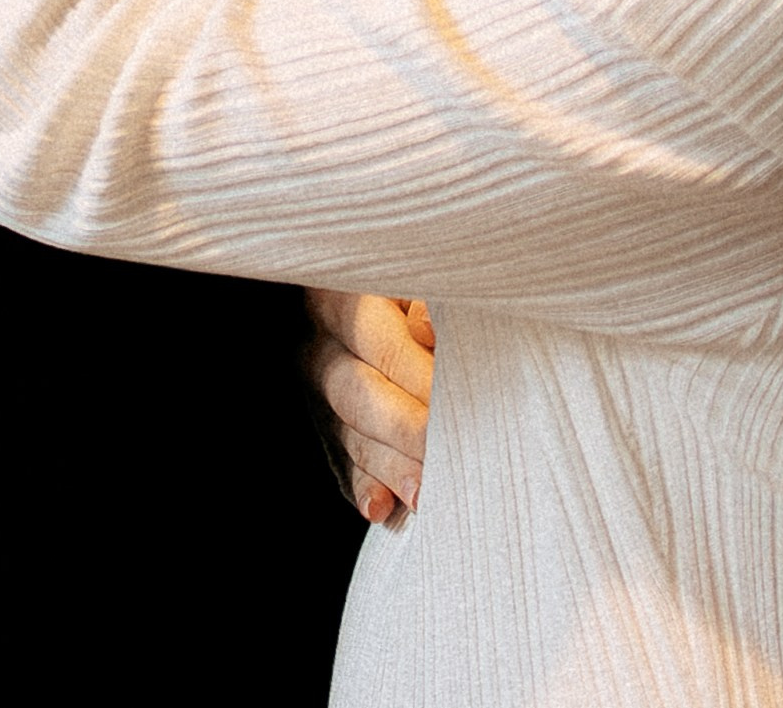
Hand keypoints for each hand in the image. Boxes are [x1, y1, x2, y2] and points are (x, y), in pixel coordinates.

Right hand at [302, 289, 434, 526]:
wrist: (384, 303)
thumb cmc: (420, 283)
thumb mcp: (423, 276)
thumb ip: (429, 300)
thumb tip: (425, 331)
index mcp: (342, 298)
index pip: (381, 345)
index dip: (421, 376)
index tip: (463, 399)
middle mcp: (321, 346)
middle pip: (358, 394)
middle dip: (408, 429)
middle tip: (453, 450)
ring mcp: (318, 392)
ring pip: (350, 435)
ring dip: (391, 467)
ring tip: (425, 493)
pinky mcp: (329, 429)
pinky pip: (342, 465)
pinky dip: (364, 487)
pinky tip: (381, 507)